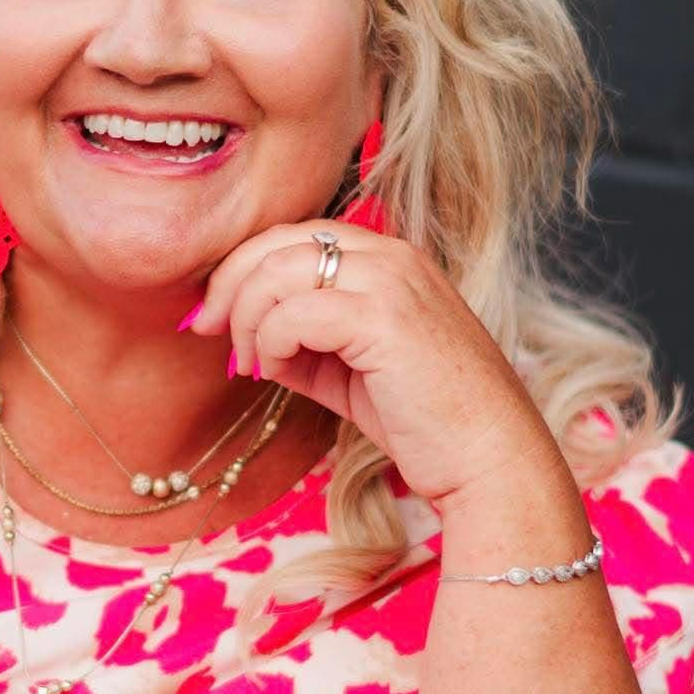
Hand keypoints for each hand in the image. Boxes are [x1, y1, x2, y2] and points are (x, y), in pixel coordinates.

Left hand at [186, 216, 558, 509]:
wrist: (486, 457)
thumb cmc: (420, 418)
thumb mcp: (345, 368)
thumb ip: (300, 339)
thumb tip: (239, 332)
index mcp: (387, 256)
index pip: (293, 236)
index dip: (240, 268)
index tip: (210, 314)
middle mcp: (391, 255)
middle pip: (278, 242)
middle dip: (228, 285)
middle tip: (207, 331)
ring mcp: (391, 282)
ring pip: (279, 272)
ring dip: (247, 319)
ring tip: (253, 364)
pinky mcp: (385, 319)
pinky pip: (295, 313)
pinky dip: (272, 341)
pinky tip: (276, 372)